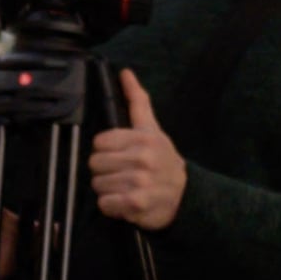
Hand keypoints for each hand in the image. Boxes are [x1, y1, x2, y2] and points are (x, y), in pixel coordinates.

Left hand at [85, 69, 185, 232]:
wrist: (185, 196)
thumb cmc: (163, 160)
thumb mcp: (152, 129)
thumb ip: (137, 101)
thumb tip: (125, 72)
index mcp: (143, 138)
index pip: (99, 142)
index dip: (106, 150)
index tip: (119, 154)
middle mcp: (142, 158)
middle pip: (95, 163)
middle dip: (105, 170)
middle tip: (122, 173)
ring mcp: (139, 182)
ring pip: (97, 184)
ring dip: (108, 189)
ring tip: (125, 187)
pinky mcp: (135, 204)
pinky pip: (104, 204)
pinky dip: (111, 206)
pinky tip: (125, 202)